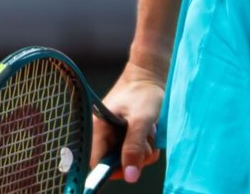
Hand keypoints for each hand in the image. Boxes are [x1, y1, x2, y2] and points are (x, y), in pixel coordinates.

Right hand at [92, 62, 164, 182]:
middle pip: (115, 162)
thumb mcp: (141, 121)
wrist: (153, 74)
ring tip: (150, 132)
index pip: (97, 162)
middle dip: (134, 158)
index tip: (131, 167)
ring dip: (143, 151)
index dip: (112, 169)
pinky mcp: (127, 133)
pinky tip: (151, 132)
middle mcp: (104, 133)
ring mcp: (116, 133)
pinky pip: (136, 150)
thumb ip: (133, 147)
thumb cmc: (144, 92)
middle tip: (147, 144)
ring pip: (128, 157)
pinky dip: (147, 145)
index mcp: (98, 128)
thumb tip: (130, 176)